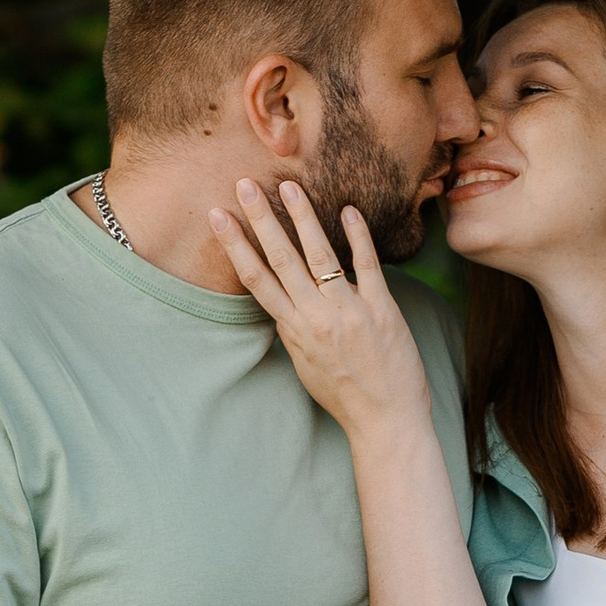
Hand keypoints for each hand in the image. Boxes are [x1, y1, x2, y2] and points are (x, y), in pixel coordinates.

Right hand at [212, 178, 428, 440]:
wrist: (386, 421)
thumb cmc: (344, 395)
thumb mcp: (305, 364)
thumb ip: (293, 329)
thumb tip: (281, 303)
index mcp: (293, 330)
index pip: (256, 279)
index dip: (235, 244)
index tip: (218, 216)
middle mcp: (316, 317)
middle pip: (281, 259)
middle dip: (261, 219)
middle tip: (244, 184)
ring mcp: (349, 311)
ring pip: (320, 255)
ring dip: (303, 217)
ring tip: (289, 186)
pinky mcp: (382, 309)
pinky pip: (368, 266)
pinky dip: (358, 237)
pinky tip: (349, 210)